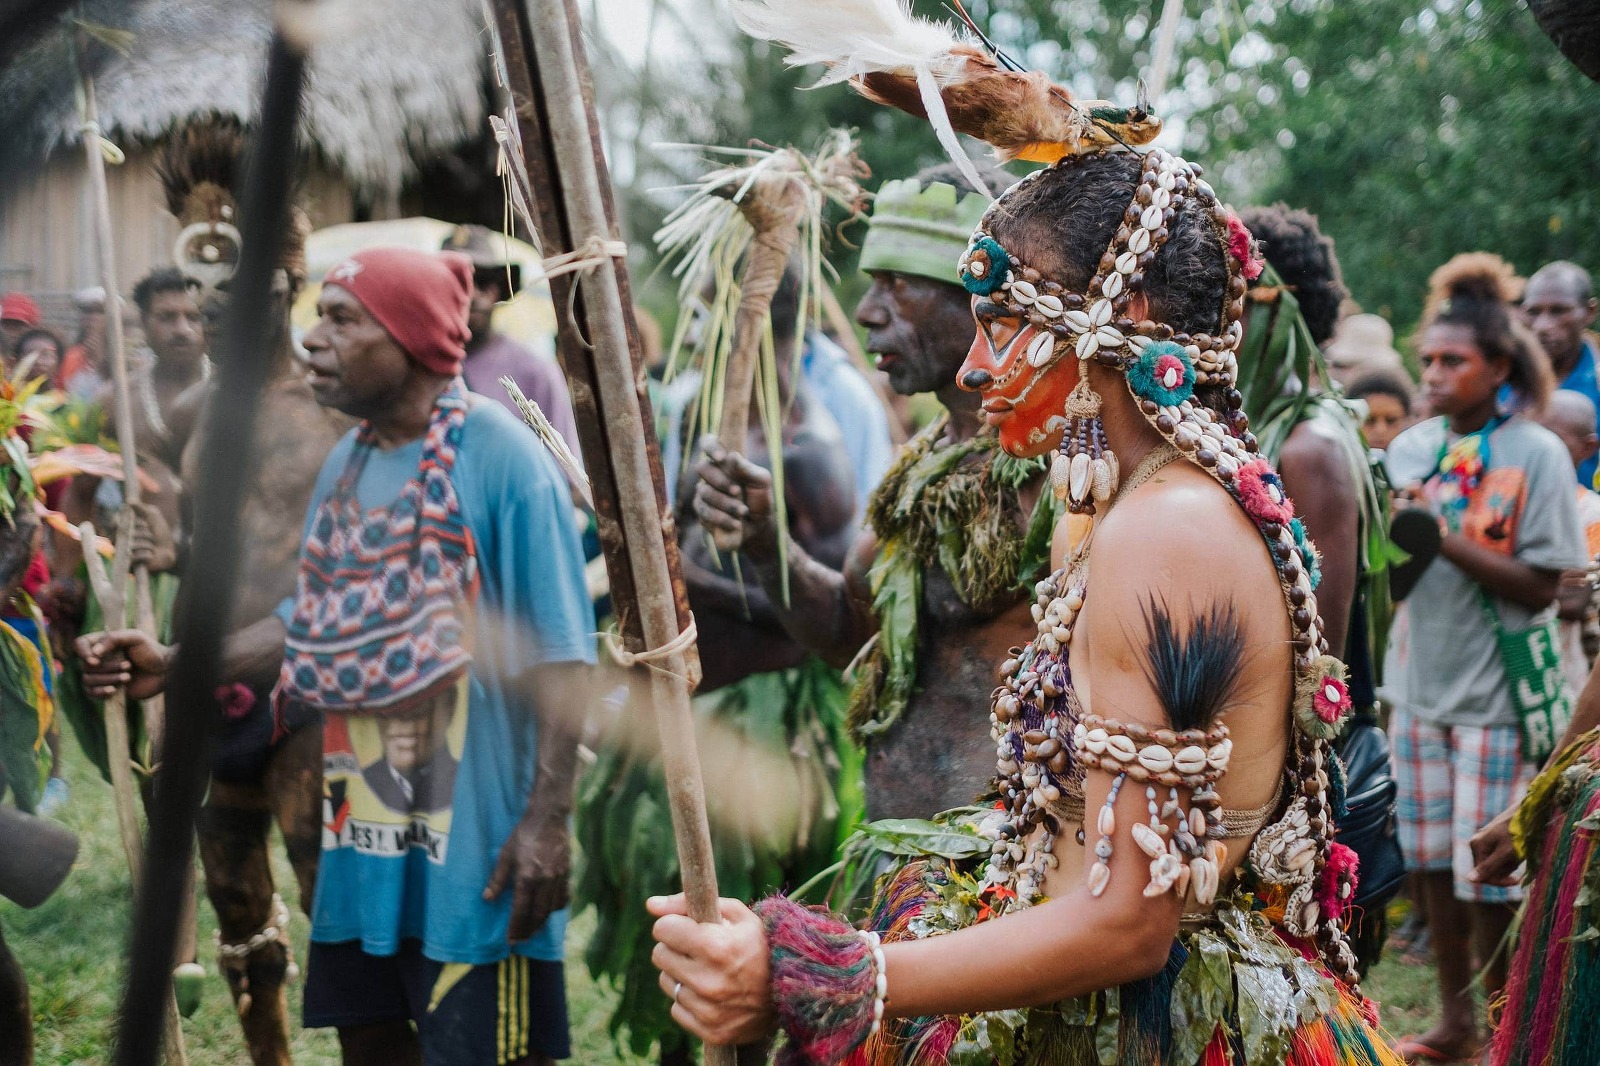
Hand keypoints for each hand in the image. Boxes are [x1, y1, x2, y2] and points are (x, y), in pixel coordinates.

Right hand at [74, 629, 171, 700]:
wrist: (165, 672)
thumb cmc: (152, 652)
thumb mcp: (135, 638)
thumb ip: (113, 639)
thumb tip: (94, 653)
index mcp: (104, 643)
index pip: (80, 644)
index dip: (83, 652)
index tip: (95, 660)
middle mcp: (100, 658)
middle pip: (85, 665)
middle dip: (107, 667)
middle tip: (129, 666)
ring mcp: (102, 674)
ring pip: (87, 680)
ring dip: (108, 679)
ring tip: (128, 677)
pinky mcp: (107, 688)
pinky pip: (91, 693)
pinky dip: (101, 692)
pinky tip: (114, 690)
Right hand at [127, 502, 178, 572]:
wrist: (169, 550)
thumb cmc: (160, 533)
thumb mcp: (152, 516)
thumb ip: (141, 508)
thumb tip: (129, 501)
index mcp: (123, 528)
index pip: (116, 521)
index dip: (129, 521)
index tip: (142, 521)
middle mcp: (120, 540)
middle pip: (126, 532)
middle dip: (143, 532)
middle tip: (151, 534)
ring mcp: (124, 552)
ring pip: (132, 544)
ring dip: (147, 543)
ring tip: (152, 545)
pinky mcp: (129, 564)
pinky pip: (134, 556)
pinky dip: (146, 554)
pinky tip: (151, 554)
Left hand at [485, 813, 570, 942]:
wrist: (549, 817)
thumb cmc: (524, 834)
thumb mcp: (505, 854)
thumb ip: (498, 879)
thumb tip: (487, 899)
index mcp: (527, 876)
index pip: (521, 910)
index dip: (516, 927)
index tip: (511, 940)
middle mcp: (545, 880)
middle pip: (538, 914)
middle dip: (530, 930)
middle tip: (522, 941)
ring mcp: (559, 876)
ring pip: (553, 908)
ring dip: (543, 922)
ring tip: (534, 929)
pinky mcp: (568, 872)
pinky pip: (564, 896)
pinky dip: (558, 907)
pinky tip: (550, 911)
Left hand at [648, 892, 776, 1046]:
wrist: (791, 993)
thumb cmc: (760, 945)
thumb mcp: (736, 915)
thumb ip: (690, 904)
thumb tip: (650, 904)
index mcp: (716, 946)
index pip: (663, 929)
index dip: (674, 924)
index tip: (685, 927)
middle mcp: (709, 981)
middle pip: (659, 954)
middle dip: (674, 947)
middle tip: (697, 949)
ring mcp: (708, 1010)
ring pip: (666, 982)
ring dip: (680, 974)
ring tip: (707, 971)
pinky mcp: (709, 1031)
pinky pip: (676, 1009)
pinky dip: (688, 1000)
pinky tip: (710, 994)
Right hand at [692, 437, 777, 559]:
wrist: (759, 526)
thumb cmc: (760, 497)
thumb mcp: (762, 482)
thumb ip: (748, 469)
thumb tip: (732, 456)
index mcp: (725, 460)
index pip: (709, 442)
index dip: (710, 446)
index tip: (721, 458)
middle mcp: (711, 473)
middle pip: (702, 468)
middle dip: (720, 481)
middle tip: (737, 491)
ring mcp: (703, 491)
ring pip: (704, 492)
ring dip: (726, 503)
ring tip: (743, 511)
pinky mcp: (701, 510)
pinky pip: (704, 511)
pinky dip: (722, 518)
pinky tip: (735, 523)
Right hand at [1469, 808, 1521, 886]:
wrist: (1530, 812)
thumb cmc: (1518, 833)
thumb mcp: (1505, 853)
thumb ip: (1488, 866)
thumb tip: (1469, 879)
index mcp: (1476, 846)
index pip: (1482, 875)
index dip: (1499, 881)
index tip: (1517, 880)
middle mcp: (1477, 843)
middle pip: (1488, 870)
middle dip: (1505, 870)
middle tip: (1519, 863)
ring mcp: (1485, 840)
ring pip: (1495, 863)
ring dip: (1509, 864)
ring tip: (1520, 854)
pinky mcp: (1493, 839)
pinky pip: (1499, 856)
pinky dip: (1510, 857)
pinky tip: (1518, 851)